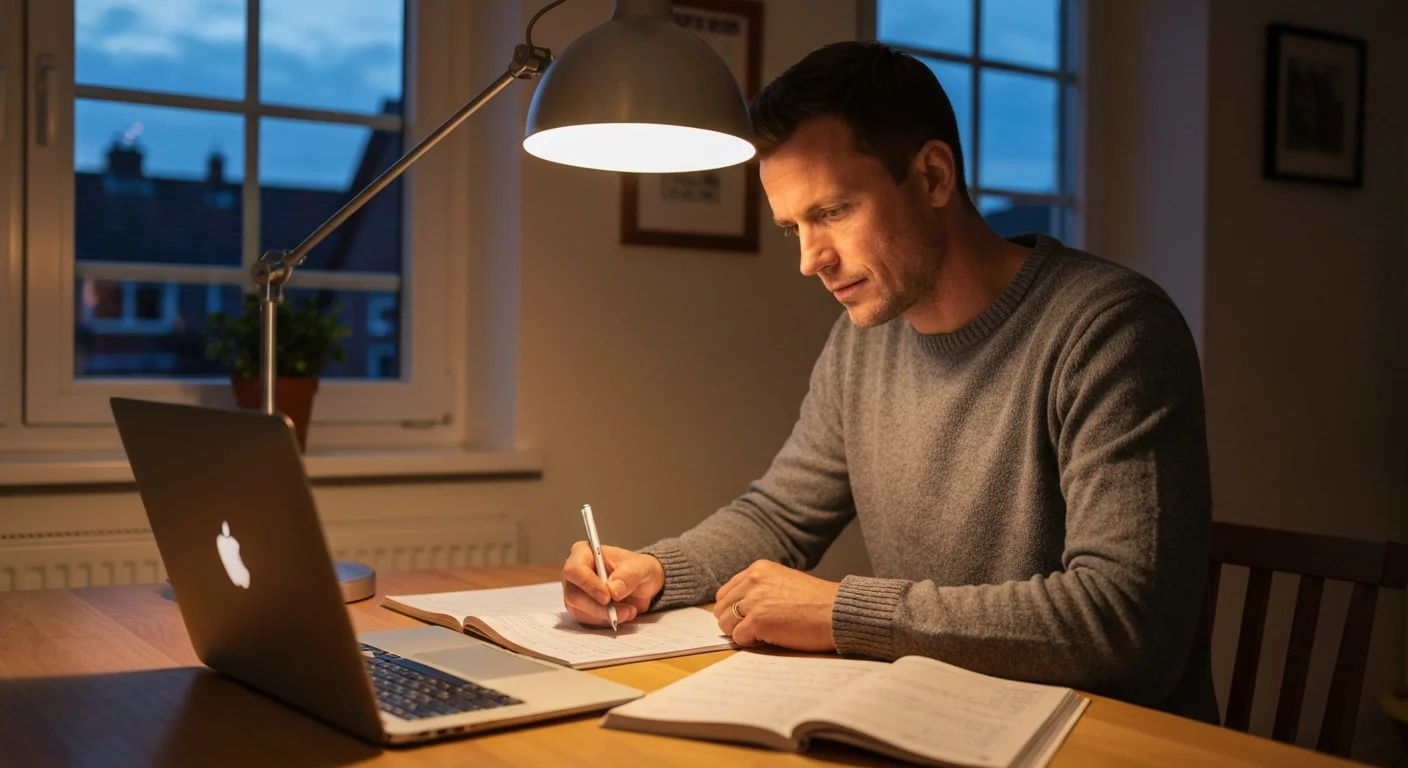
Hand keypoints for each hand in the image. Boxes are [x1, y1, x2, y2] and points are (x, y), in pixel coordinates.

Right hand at [562, 542, 663, 626]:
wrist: (642, 584)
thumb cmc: (636, 568)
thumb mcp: (639, 568)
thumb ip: (627, 576)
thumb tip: (613, 591)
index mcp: (583, 553)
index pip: (574, 570)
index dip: (588, 584)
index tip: (607, 597)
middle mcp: (574, 574)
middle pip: (573, 595)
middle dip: (598, 607)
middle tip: (623, 611)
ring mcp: (575, 593)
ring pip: (580, 611)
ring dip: (606, 616)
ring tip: (629, 611)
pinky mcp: (581, 610)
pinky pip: (587, 621)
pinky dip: (606, 621)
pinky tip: (623, 614)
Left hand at [714, 560, 838, 651]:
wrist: (838, 611)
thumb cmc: (819, 602)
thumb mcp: (785, 582)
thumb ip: (762, 588)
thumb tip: (740, 608)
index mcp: (759, 569)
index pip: (726, 592)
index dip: (733, 609)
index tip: (746, 618)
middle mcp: (753, 580)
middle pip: (722, 608)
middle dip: (734, 622)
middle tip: (755, 630)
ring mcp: (753, 600)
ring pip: (725, 623)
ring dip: (741, 632)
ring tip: (764, 634)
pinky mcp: (757, 620)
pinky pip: (738, 638)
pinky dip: (750, 643)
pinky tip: (770, 639)